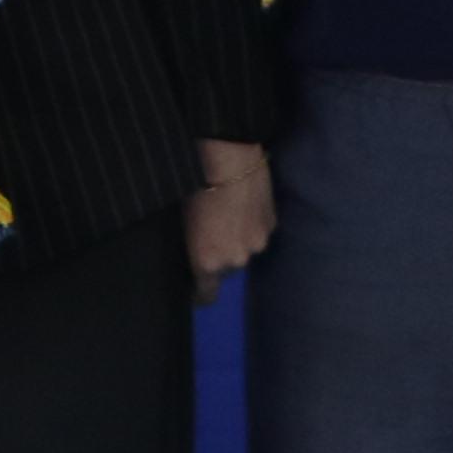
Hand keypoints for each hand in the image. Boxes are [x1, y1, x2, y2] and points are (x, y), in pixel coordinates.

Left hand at [188, 137, 276, 299]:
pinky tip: (241, 205)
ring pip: (244, 250)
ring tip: (226, 215)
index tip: (193, 288)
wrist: (227, 157)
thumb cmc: (192, 187)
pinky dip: (250, 224)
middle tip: (208, 233)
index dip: (198, 294)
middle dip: (218, 256)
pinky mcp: (272, 224)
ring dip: (236, 240)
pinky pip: (257, 232)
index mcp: (207, 262)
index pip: (206, 295)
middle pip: (226, 269)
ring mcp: (257, 242)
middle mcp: (235, 260)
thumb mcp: (181, 220)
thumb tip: (188, 252)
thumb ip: (188, 245)